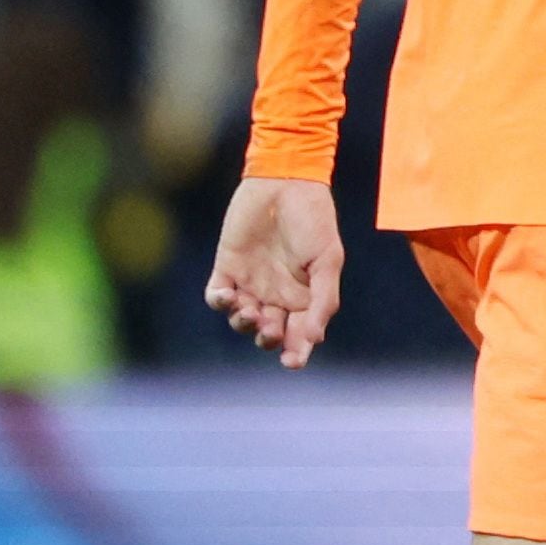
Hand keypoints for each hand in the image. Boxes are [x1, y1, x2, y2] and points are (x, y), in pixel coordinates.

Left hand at [205, 176, 344, 368]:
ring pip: (241, 320)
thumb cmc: (313, 219)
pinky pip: (217, 297)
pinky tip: (230, 297)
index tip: (292, 362)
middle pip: (268, 333)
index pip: (299, 334)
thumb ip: (323, 299)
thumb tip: (315, 339)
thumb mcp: (328, 259)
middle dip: (268, 338)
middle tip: (270, 328)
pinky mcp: (227, 268)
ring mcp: (250, 282)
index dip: (296, 352)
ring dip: (244, 324)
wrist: (285, 182)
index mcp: (304, 295)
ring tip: (251, 310)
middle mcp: (276, 294)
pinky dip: (220, 303)